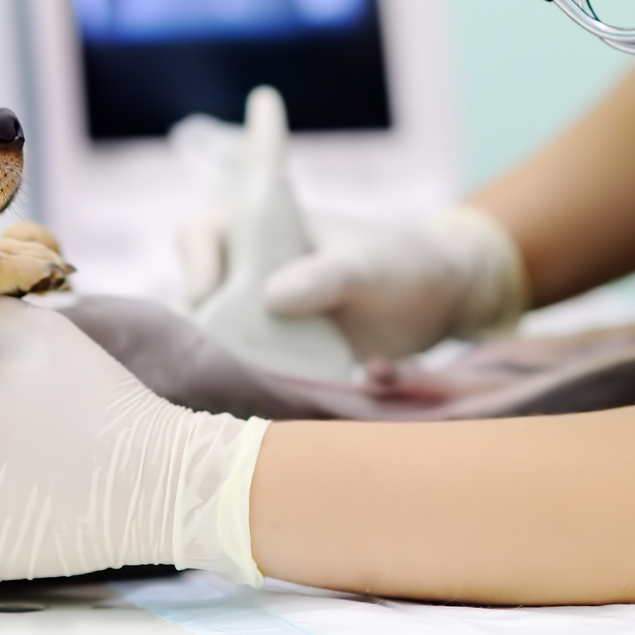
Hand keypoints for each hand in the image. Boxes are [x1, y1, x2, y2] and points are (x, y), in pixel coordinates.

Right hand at [181, 206, 529, 359]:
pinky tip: (305, 400)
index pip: (201, 234)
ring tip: (271, 387)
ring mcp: (264, 322)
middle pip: (201, 302)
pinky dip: (271, 393)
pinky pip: (258, 380)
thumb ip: (326, 274)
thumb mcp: (367, 263)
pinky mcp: (283, 362)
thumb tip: (272, 297)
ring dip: (239, 370)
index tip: (212, 296)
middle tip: (239, 358)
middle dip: (210, 333)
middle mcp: (251, 277)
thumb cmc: (398, 262)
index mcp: (262, 233)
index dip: (196, 263)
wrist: (439, 300)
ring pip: (222, 346)